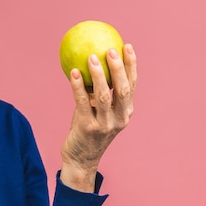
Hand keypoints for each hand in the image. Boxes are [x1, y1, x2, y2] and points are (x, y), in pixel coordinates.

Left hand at [59, 43, 136, 191]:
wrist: (80, 159)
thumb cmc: (88, 128)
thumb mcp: (99, 109)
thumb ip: (99, 90)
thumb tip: (93, 59)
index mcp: (126, 112)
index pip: (132, 84)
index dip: (131, 65)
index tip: (127, 46)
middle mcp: (120, 118)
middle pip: (122, 89)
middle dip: (119, 67)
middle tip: (111, 49)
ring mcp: (105, 125)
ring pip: (104, 96)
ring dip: (98, 75)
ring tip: (91, 57)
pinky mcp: (88, 128)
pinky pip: (83, 102)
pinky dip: (78, 86)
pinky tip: (73, 72)